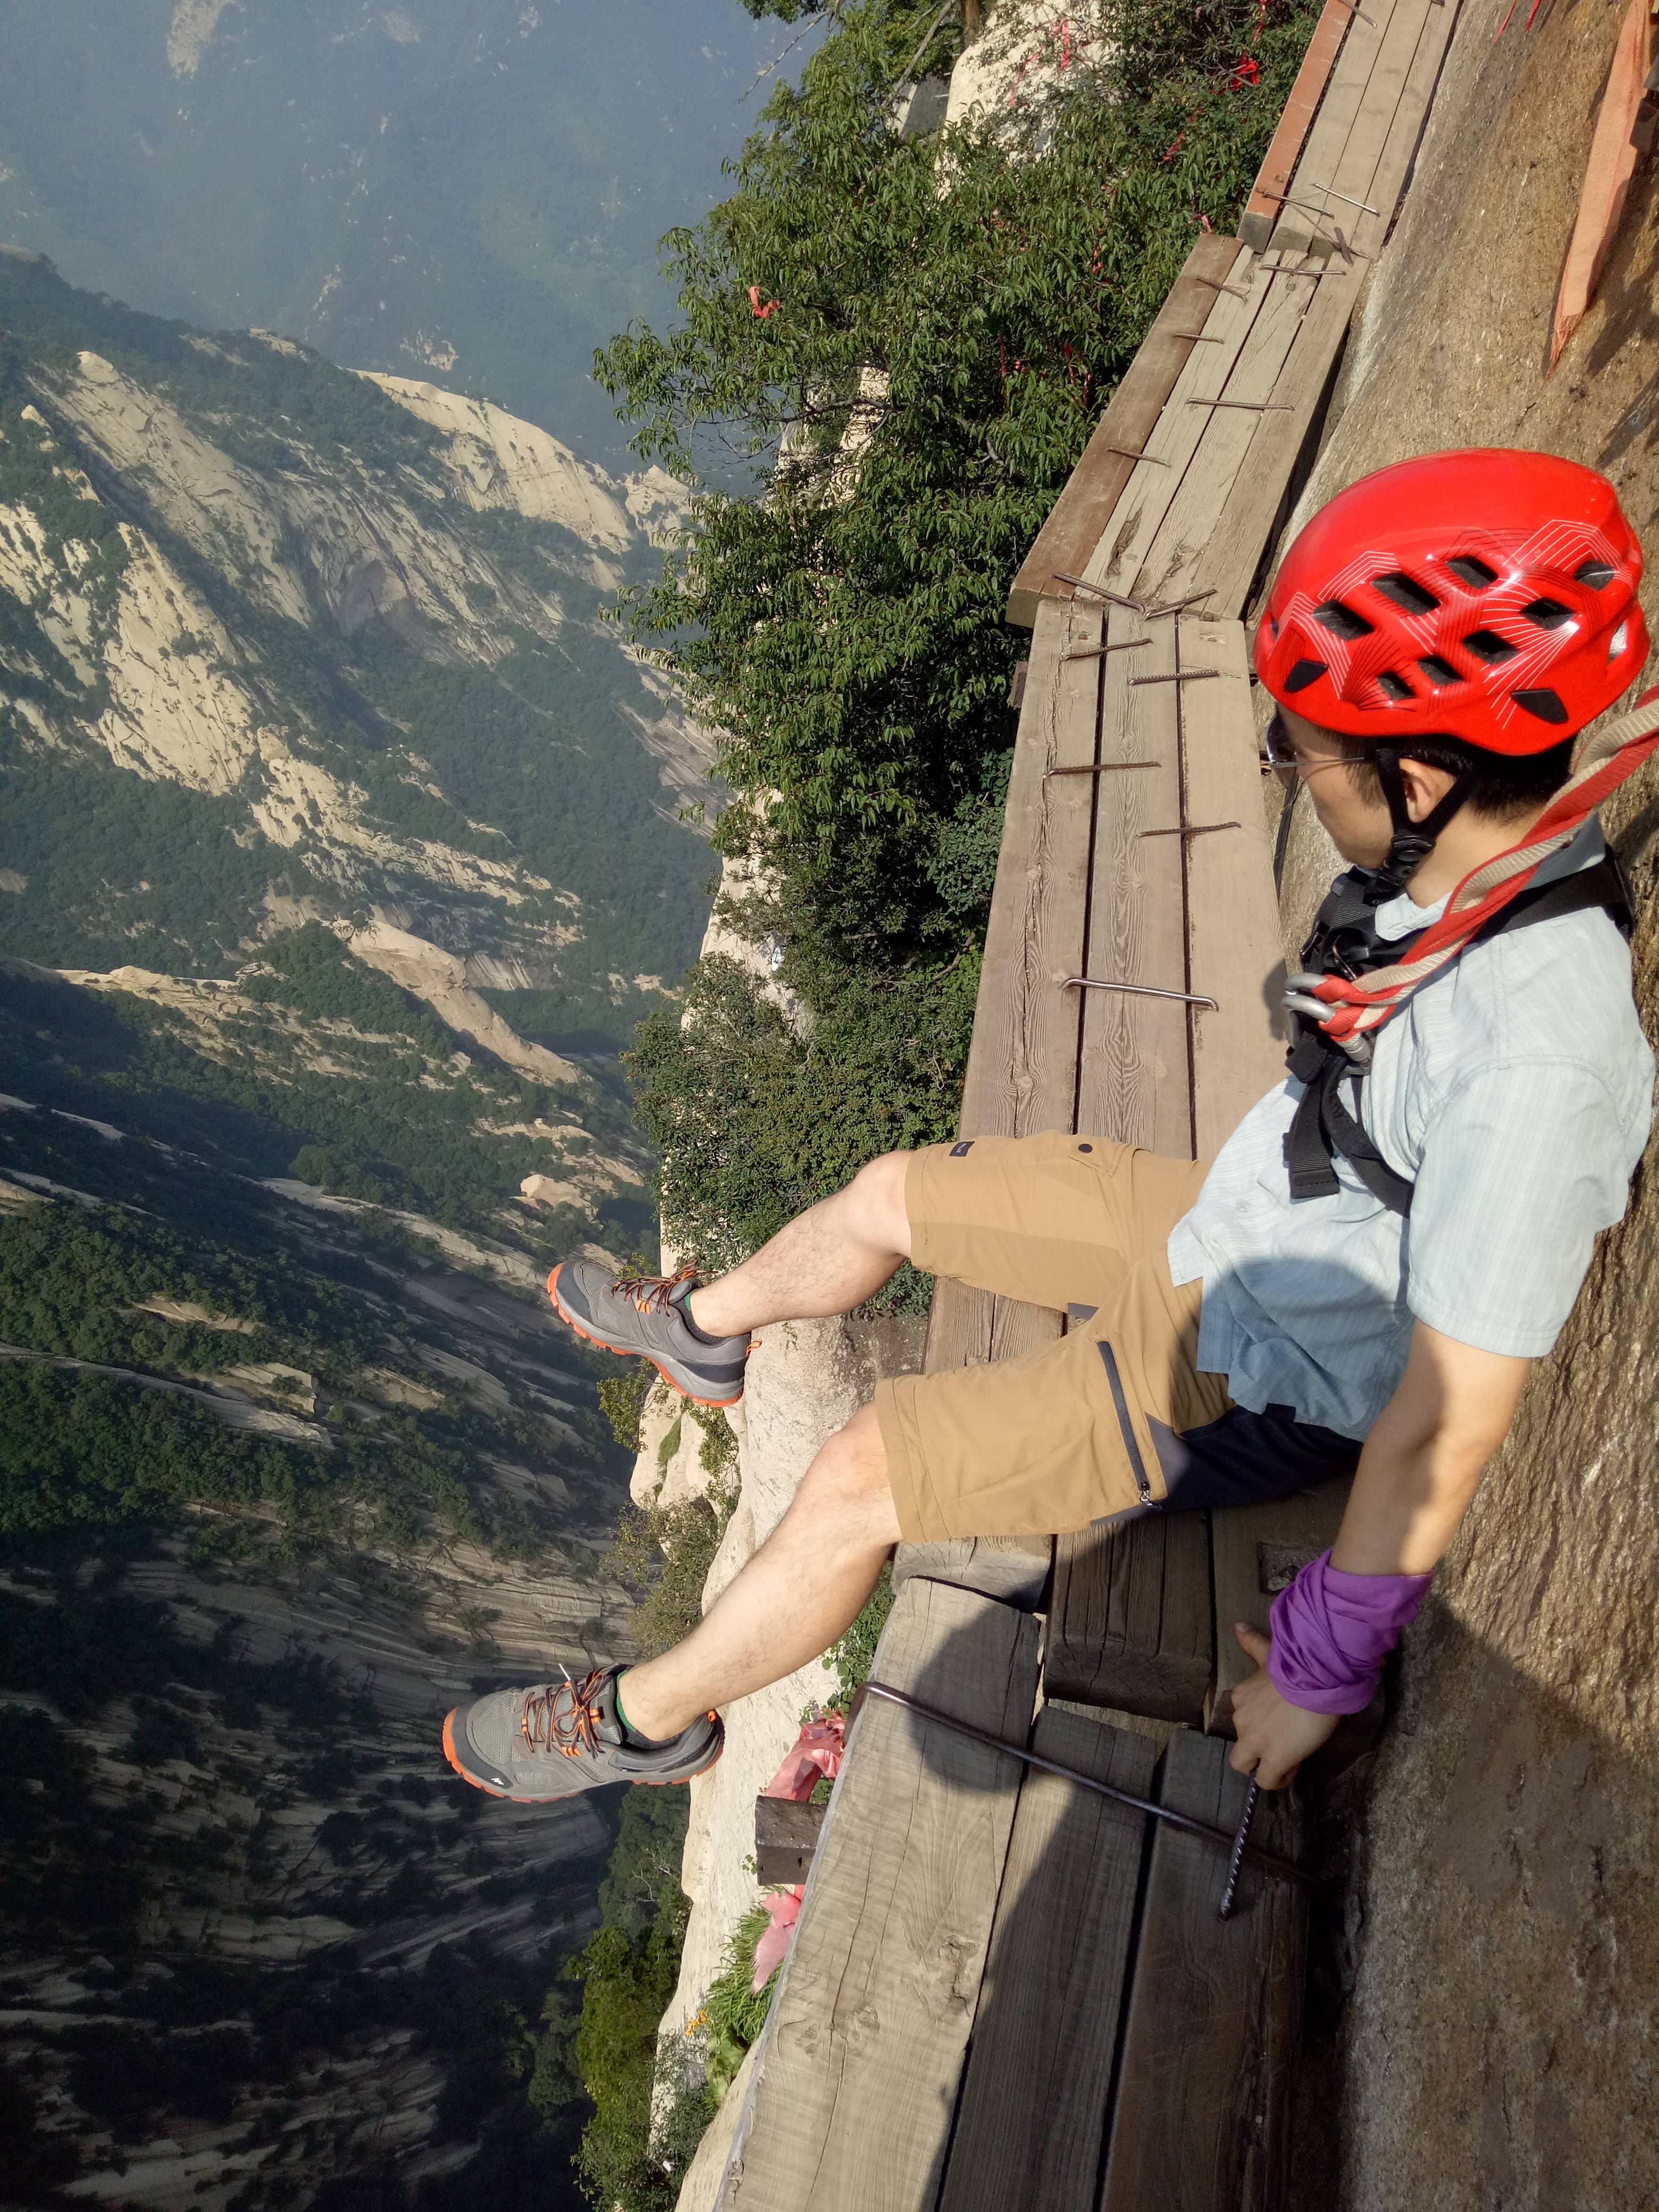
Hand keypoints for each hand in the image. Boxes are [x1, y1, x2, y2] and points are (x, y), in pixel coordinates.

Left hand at [1227, 1624, 1337, 1788]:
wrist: (1315, 1679)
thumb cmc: (1298, 1665)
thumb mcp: (1270, 1653)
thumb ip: (1252, 1644)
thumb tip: (1237, 1626)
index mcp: (1241, 1697)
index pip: (1244, 1720)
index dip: (1261, 1726)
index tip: (1279, 1724)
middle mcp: (1241, 1719)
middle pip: (1239, 1747)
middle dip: (1255, 1752)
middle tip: (1280, 1746)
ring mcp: (1255, 1741)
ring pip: (1246, 1766)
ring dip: (1264, 1767)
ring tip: (1288, 1759)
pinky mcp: (1273, 1759)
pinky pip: (1267, 1781)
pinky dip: (1278, 1779)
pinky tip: (1293, 1768)